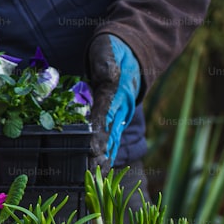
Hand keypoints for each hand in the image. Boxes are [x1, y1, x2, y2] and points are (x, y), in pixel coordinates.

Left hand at [88, 34, 139, 168]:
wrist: (132, 47)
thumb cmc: (113, 48)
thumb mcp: (108, 51)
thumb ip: (106, 64)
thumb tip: (107, 77)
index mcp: (116, 91)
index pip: (105, 116)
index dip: (98, 134)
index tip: (92, 151)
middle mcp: (120, 105)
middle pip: (110, 134)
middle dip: (100, 154)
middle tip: (91, 174)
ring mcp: (121, 111)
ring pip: (113, 138)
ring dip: (104, 157)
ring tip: (95, 176)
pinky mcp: (117, 113)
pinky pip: (112, 135)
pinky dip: (108, 151)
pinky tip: (101, 166)